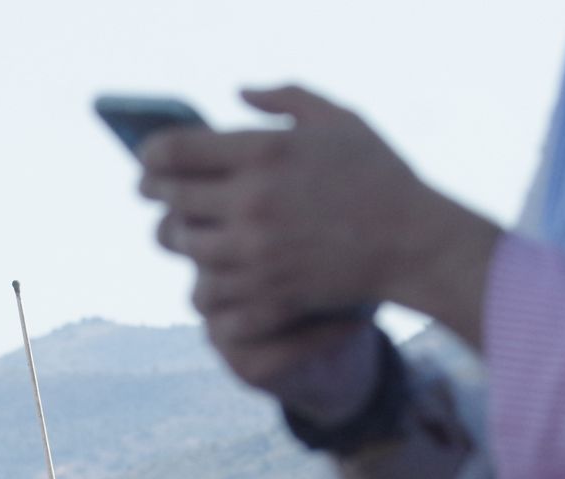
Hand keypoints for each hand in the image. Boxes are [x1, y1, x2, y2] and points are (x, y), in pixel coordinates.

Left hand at [139, 86, 500, 347]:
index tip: (149, 161)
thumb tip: (235, 93)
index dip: (149, 157)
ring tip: (192, 237)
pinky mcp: (268, 298)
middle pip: (169, 204)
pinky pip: (211, 300)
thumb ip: (285, 98)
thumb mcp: (338, 119)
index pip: (172, 153)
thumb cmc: (379, 175)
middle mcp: (251, 205)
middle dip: (160, 200)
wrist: (416, 243)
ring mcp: (257, 256)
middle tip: (162, 198)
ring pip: (185, 254)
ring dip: (184, 244)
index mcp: (263, 153)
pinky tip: (215, 278)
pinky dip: (208, 289)